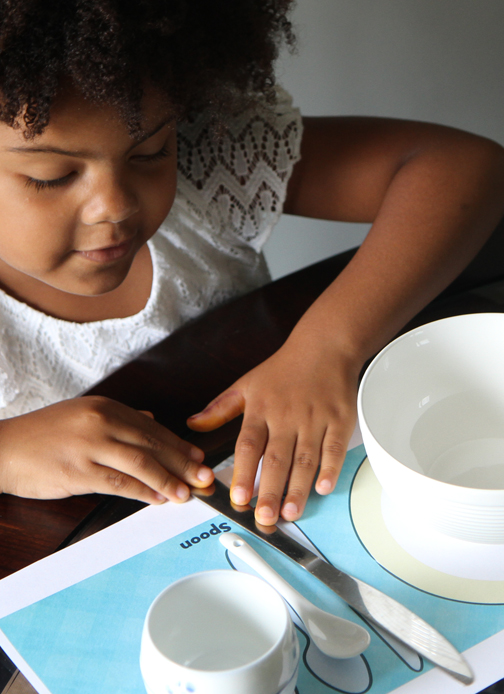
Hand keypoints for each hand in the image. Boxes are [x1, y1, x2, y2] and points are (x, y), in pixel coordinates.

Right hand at [0, 396, 212, 502]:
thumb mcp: (82, 415)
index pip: (151, 426)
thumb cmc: (42, 435)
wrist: (3, 448)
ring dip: (168, 480)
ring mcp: (90, 445)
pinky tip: (157, 499)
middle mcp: (101, 422)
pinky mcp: (79, 471)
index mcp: (105, 407)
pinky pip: (119, 483)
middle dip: (183, 462)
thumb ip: (119, 418)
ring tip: (186, 493)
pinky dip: (143, 492)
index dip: (178, 444)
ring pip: (141, 463)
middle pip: (152, 444)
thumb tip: (151, 420)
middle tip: (204, 476)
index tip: (197, 457)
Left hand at [187, 342, 358, 524]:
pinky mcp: (340, 419)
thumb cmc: (284, 369)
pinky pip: (334, 447)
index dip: (243, 472)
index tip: (239, 497)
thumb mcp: (246, 384)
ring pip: (305, 458)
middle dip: (270, 490)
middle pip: (277, 458)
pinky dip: (330, 468)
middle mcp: (287, 416)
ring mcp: (315, 418)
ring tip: (290, 512)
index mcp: (261, 409)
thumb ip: (219, 409)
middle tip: (265, 517)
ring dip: (298, 488)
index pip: (249, 445)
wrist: (324, 346)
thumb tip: (192, 424)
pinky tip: (323, 488)